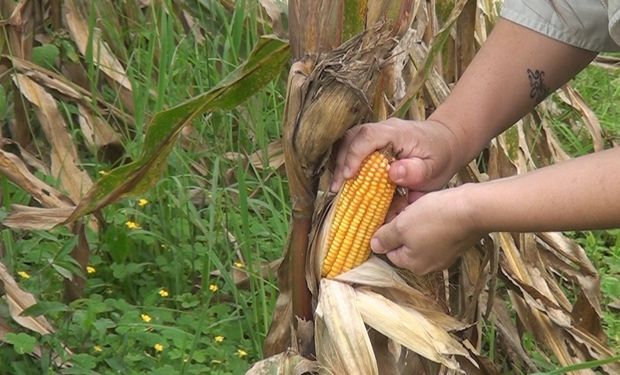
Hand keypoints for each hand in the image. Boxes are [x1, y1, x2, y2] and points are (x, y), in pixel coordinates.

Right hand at [330, 118, 461, 193]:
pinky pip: (353, 147)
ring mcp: (376, 132)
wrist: (446, 142)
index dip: (354, 156)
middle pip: (352, 137)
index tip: (348, 177)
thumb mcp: (435, 168)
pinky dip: (345, 162)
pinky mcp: (372, 141)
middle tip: (337, 188)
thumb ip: (416, 171)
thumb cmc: (441, 157)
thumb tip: (392, 173)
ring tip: (338, 186)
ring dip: (340, 162)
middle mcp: (383, 129)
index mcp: (398, 132)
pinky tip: (345, 180)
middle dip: (341, 162)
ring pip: (348, 141)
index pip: (368, 137)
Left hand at [370, 184, 483, 274]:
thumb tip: (373, 246)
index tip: (388, 214)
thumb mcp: (401, 226)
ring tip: (417, 204)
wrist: (473, 209)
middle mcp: (430, 265)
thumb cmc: (434, 218)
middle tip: (402, 206)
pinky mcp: (457, 241)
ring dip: (416, 220)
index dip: (386, 232)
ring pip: (421, 236)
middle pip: (406, 244)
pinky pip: (436, 231)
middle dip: (401, 225)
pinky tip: (433, 206)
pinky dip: (432, 219)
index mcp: (414, 265)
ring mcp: (446, 254)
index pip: (390, 252)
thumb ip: (385, 238)